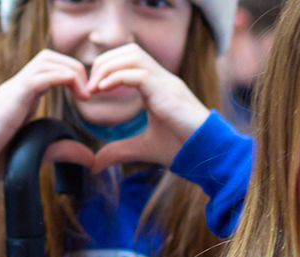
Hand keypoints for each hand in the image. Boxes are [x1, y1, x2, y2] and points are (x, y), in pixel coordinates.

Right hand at [0, 49, 96, 198]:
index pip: (48, 68)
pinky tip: (77, 96)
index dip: (72, 75)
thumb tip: (89, 156)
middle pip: (49, 57)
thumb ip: (60, 150)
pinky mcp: (10, 99)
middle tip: (89, 93)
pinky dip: (63, 78)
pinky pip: (39, 76)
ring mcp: (11, 91)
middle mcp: (15, 88)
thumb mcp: (36, 153)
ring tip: (84, 95)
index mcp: (20, 97)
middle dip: (75, 67)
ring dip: (72, 71)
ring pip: (45, 60)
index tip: (87, 97)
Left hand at [87, 43, 212, 171]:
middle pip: (130, 50)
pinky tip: (103, 90)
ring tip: (94, 88)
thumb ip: (119, 151)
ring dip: (108, 67)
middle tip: (89, 86)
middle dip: (104, 62)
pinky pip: (141, 76)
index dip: (107, 67)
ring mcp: (168, 84)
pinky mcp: (169, 95)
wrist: (209, 156)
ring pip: (134, 56)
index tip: (91, 89)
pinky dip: (118, 78)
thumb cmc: (183, 148)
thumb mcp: (142, 149)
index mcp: (158, 86)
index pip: (131, 58)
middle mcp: (163, 80)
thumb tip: (94, 164)